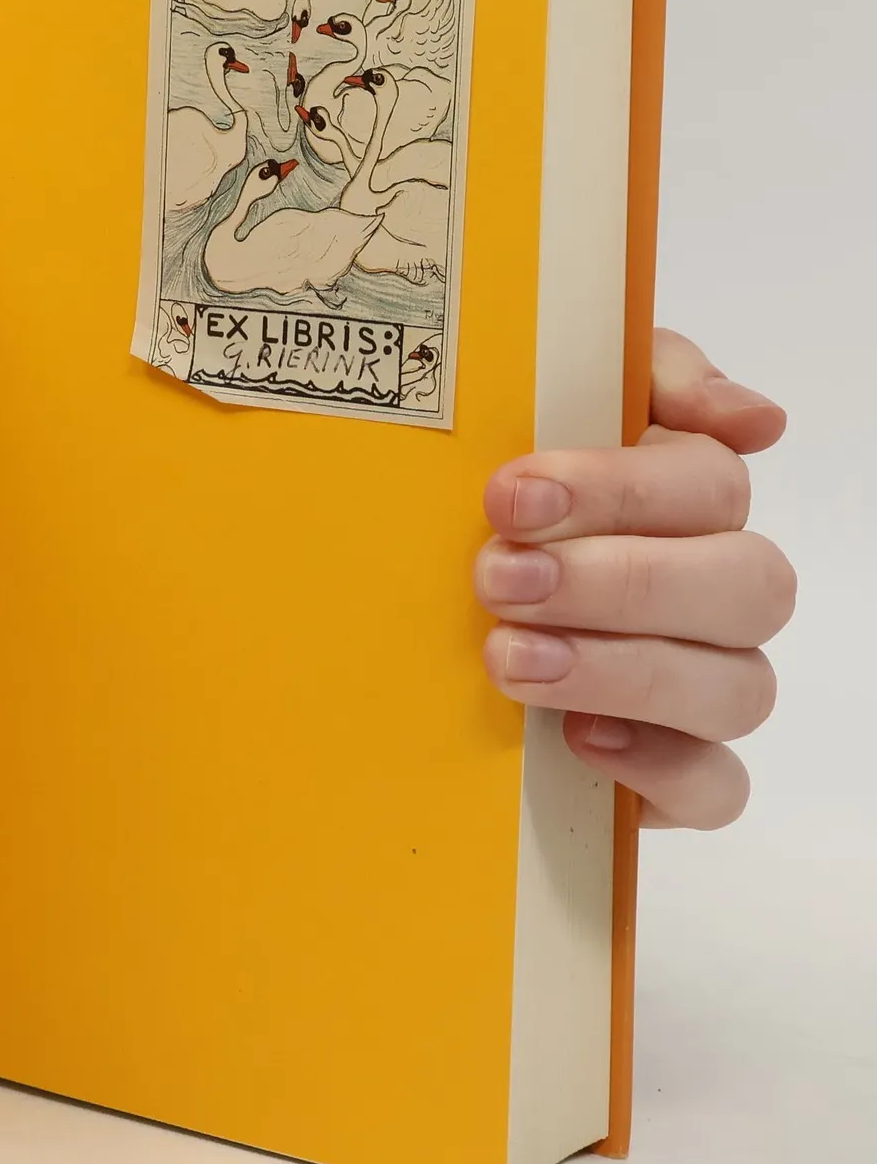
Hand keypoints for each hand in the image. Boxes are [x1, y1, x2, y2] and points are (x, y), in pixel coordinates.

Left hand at [475, 330, 794, 829]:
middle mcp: (715, 592)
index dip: (617, 489)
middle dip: (616, 581)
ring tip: (509, 659)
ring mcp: (704, 685)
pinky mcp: (675, 773)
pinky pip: (717, 787)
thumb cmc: (491, 514)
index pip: (709, 484)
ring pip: (736, 687)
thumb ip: (643, 376)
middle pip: (743, 585)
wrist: (408, 630)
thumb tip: (756, 418)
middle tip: (498, 580)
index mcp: (687, 501)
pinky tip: (581, 739)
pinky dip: (660, 768)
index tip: (509, 496)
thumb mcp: (535, 412)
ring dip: (620, 669)